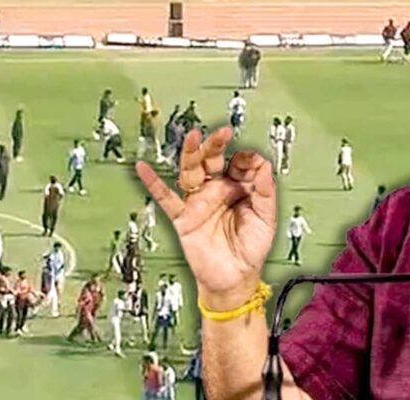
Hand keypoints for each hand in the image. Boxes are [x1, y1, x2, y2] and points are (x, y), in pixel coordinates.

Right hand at [136, 127, 277, 308]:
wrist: (235, 277)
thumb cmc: (251, 248)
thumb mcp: (266, 217)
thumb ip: (265, 190)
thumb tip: (264, 164)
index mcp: (239, 188)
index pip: (240, 163)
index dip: (247, 159)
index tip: (253, 162)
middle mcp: (217, 191)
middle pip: (213, 160)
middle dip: (217, 145)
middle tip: (223, 132)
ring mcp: (199, 202)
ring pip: (191, 172)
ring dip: (191, 153)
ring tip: (192, 136)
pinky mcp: (184, 217)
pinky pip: (166, 198)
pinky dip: (153, 183)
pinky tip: (143, 168)